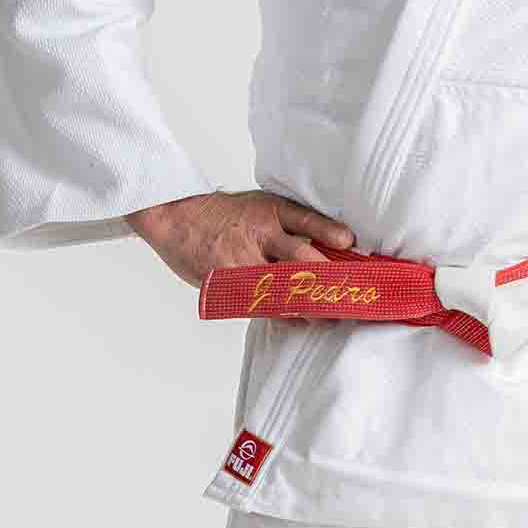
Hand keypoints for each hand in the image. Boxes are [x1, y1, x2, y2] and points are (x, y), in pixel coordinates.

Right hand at [126, 189, 359, 307]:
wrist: (176, 218)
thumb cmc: (224, 215)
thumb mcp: (259, 206)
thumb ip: (290, 223)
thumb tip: (333, 244)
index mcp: (269, 210)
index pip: (303, 219)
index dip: (327, 230)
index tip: (348, 242)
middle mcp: (257, 233)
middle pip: (299, 258)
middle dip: (327, 278)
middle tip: (351, 294)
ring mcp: (241, 259)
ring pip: (281, 287)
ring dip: (310, 304)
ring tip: (334, 316)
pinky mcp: (227, 282)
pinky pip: (260, 303)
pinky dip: (284, 314)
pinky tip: (302, 321)